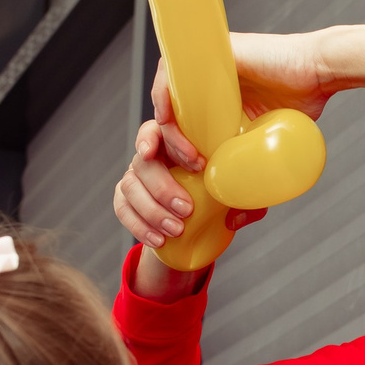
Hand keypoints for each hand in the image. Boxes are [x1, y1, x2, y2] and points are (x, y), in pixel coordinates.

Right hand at [114, 117, 265, 291]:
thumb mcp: (236, 193)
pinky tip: (158, 239)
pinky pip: (123, 208)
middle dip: (164, 186)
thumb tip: (236, 216)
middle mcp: (152, 152)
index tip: (198, 162)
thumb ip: (242, 201)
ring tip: (176, 230)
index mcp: (177, 138)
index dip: (176, 139)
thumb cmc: (217, 193)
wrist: (196, 220)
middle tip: (187, 209)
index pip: (165, 125)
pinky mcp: (125, 197)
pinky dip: (139, 225)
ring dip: (152, 210)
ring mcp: (135, 174)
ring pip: (131, 185)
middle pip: (145, 160)